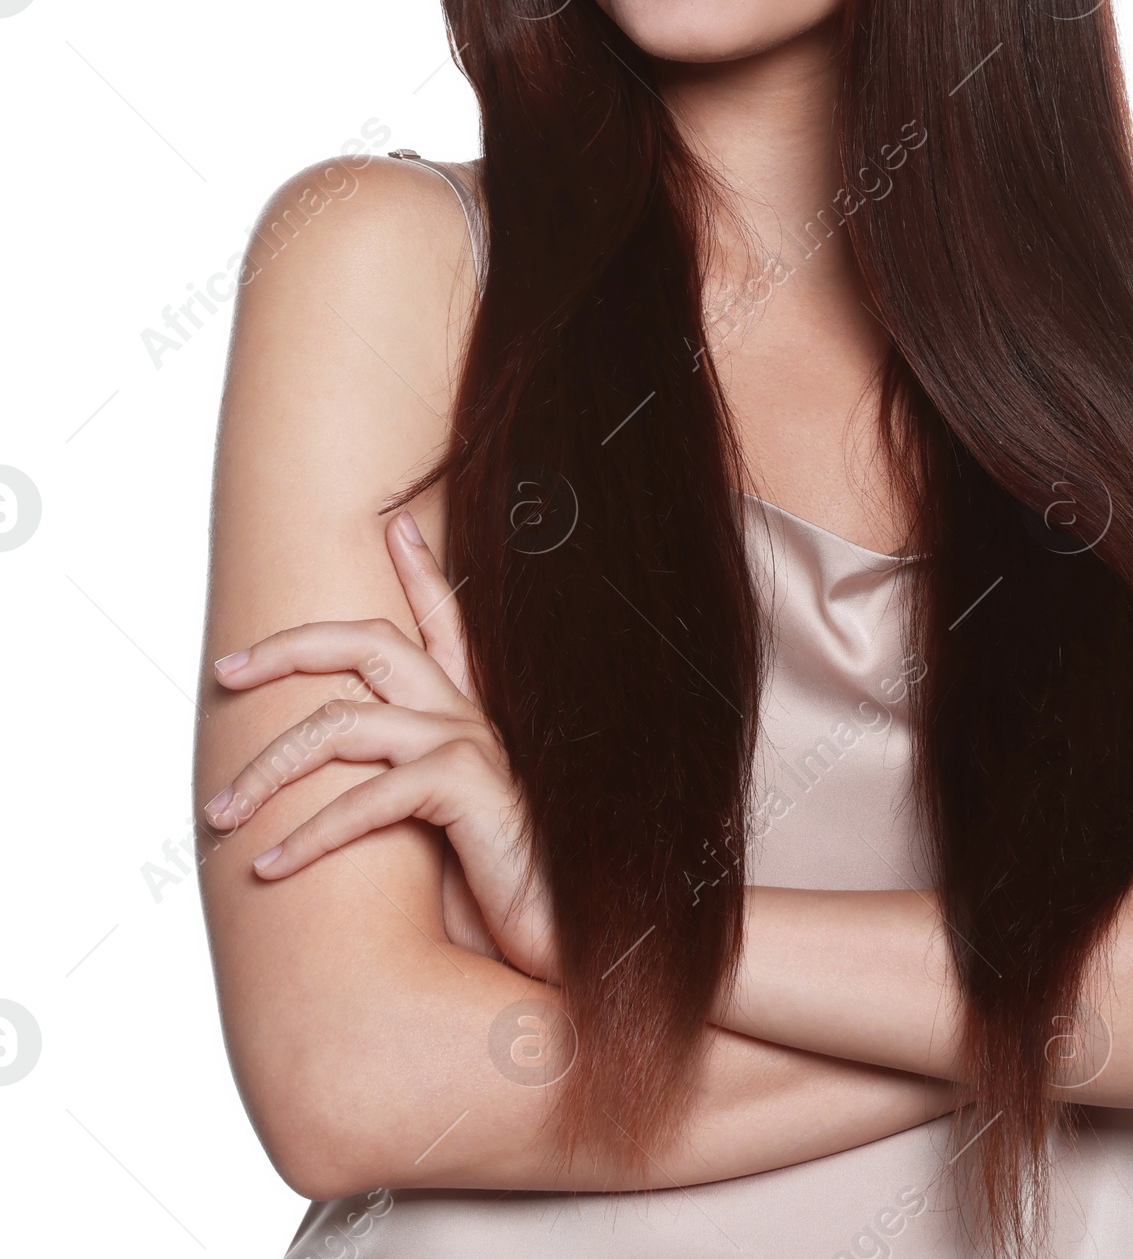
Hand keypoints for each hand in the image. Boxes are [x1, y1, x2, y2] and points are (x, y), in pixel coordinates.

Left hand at [203, 511, 558, 978]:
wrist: (570, 945)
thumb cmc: (500, 899)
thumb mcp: (443, 834)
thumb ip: (402, 794)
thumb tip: (327, 785)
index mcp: (471, 719)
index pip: (443, 624)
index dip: (420, 571)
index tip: (392, 525)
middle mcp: (470, 718)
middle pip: (370, 645)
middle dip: (290, 646)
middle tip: (227, 671)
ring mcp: (471, 747)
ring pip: (343, 723)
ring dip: (270, 767)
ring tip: (222, 812)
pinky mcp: (469, 790)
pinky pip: (366, 800)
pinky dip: (308, 835)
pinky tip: (269, 867)